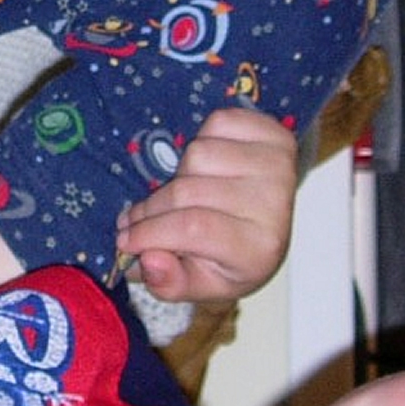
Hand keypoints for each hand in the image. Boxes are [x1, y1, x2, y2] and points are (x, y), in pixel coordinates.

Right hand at [114, 106, 297, 303]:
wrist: (270, 222)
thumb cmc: (229, 256)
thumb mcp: (200, 283)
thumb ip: (171, 283)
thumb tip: (148, 261)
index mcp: (259, 248)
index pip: (194, 228)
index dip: (151, 231)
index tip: (125, 240)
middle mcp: (275, 204)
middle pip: (187, 190)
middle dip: (152, 208)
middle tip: (141, 220)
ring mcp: (279, 166)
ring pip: (198, 153)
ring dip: (181, 174)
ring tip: (188, 194)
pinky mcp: (277, 135)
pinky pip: (218, 122)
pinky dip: (204, 139)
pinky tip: (210, 167)